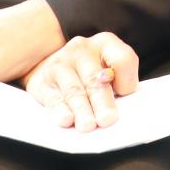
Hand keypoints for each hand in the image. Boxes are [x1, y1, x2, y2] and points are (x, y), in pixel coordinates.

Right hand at [23, 33, 139, 131]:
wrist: (46, 62)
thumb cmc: (89, 71)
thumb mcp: (107, 67)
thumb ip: (117, 83)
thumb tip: (120, 110)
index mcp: (106, 43)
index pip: (123, 59)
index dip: (126, 78)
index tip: (125, 94)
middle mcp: (82, 49)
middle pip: (95, 78)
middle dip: (102, 101)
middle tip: (107, 120)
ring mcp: (61, 63)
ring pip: (74, 90)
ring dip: (82, 109)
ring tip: (88, 126)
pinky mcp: (43, 81)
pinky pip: (53, 97)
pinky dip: (61, 110)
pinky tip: (66, 120)